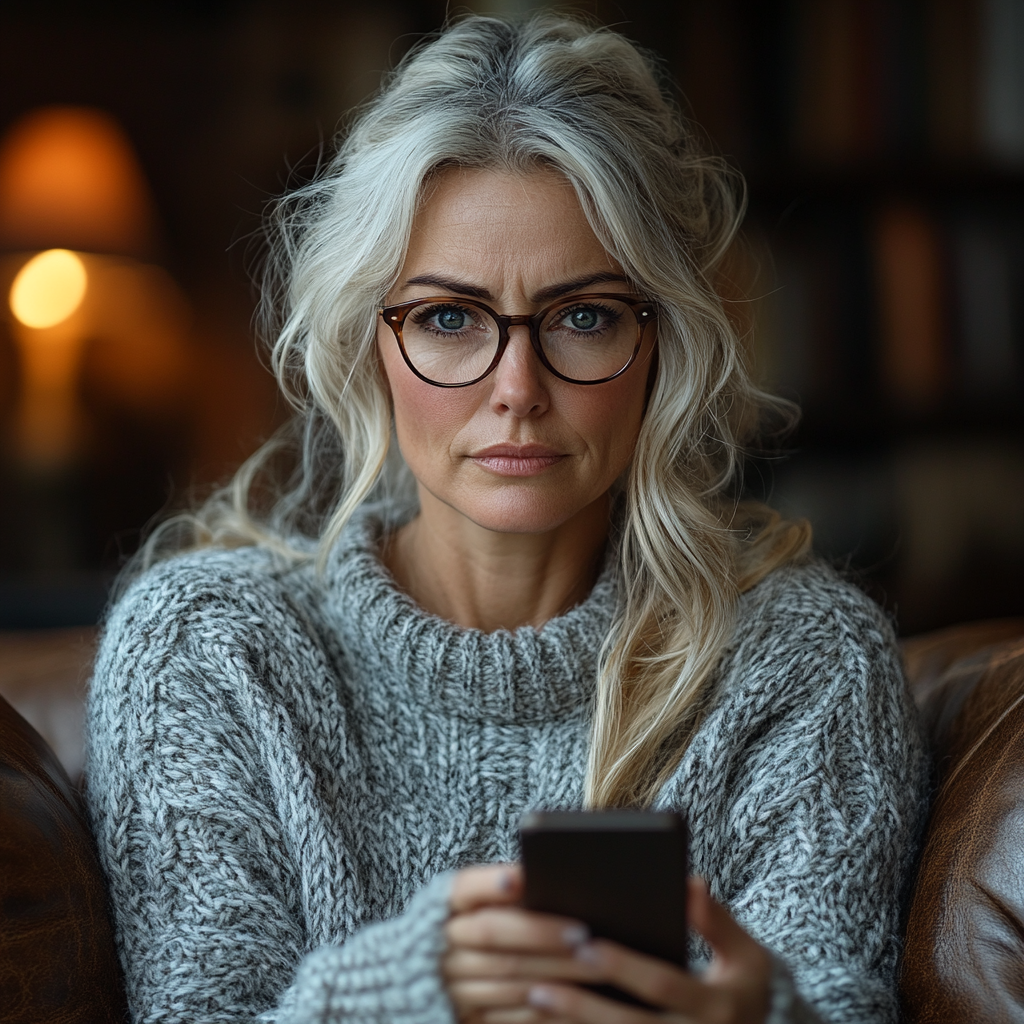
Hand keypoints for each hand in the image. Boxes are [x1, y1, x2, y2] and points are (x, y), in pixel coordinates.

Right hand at [443, 864, 603, 1022]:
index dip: (490, 883)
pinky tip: (578, 1001)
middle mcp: (444, 942)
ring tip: (592, 966)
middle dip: (540, 933)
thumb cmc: (484, 922)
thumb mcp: (486, 902)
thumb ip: (514, 891)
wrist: (449, 971)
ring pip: (507, 977)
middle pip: (492, 934)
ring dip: (553, 973)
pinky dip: (547, 1008)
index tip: (521, 878)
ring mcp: (452, 983)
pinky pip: (510, 1015)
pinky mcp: (467, 1017)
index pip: (465, 887)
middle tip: (582, 933)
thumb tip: (559, 878)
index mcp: (448, 903)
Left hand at [527, 878, 771, 1023]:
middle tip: (539, 984)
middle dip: (583, 1006)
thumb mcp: (746, 954)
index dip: (622, 966)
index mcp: (717, 1007)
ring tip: (535, 1004)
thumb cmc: (748, 988)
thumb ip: (717, 921)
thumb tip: (691, 884)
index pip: (662, 985)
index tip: (584, 944)